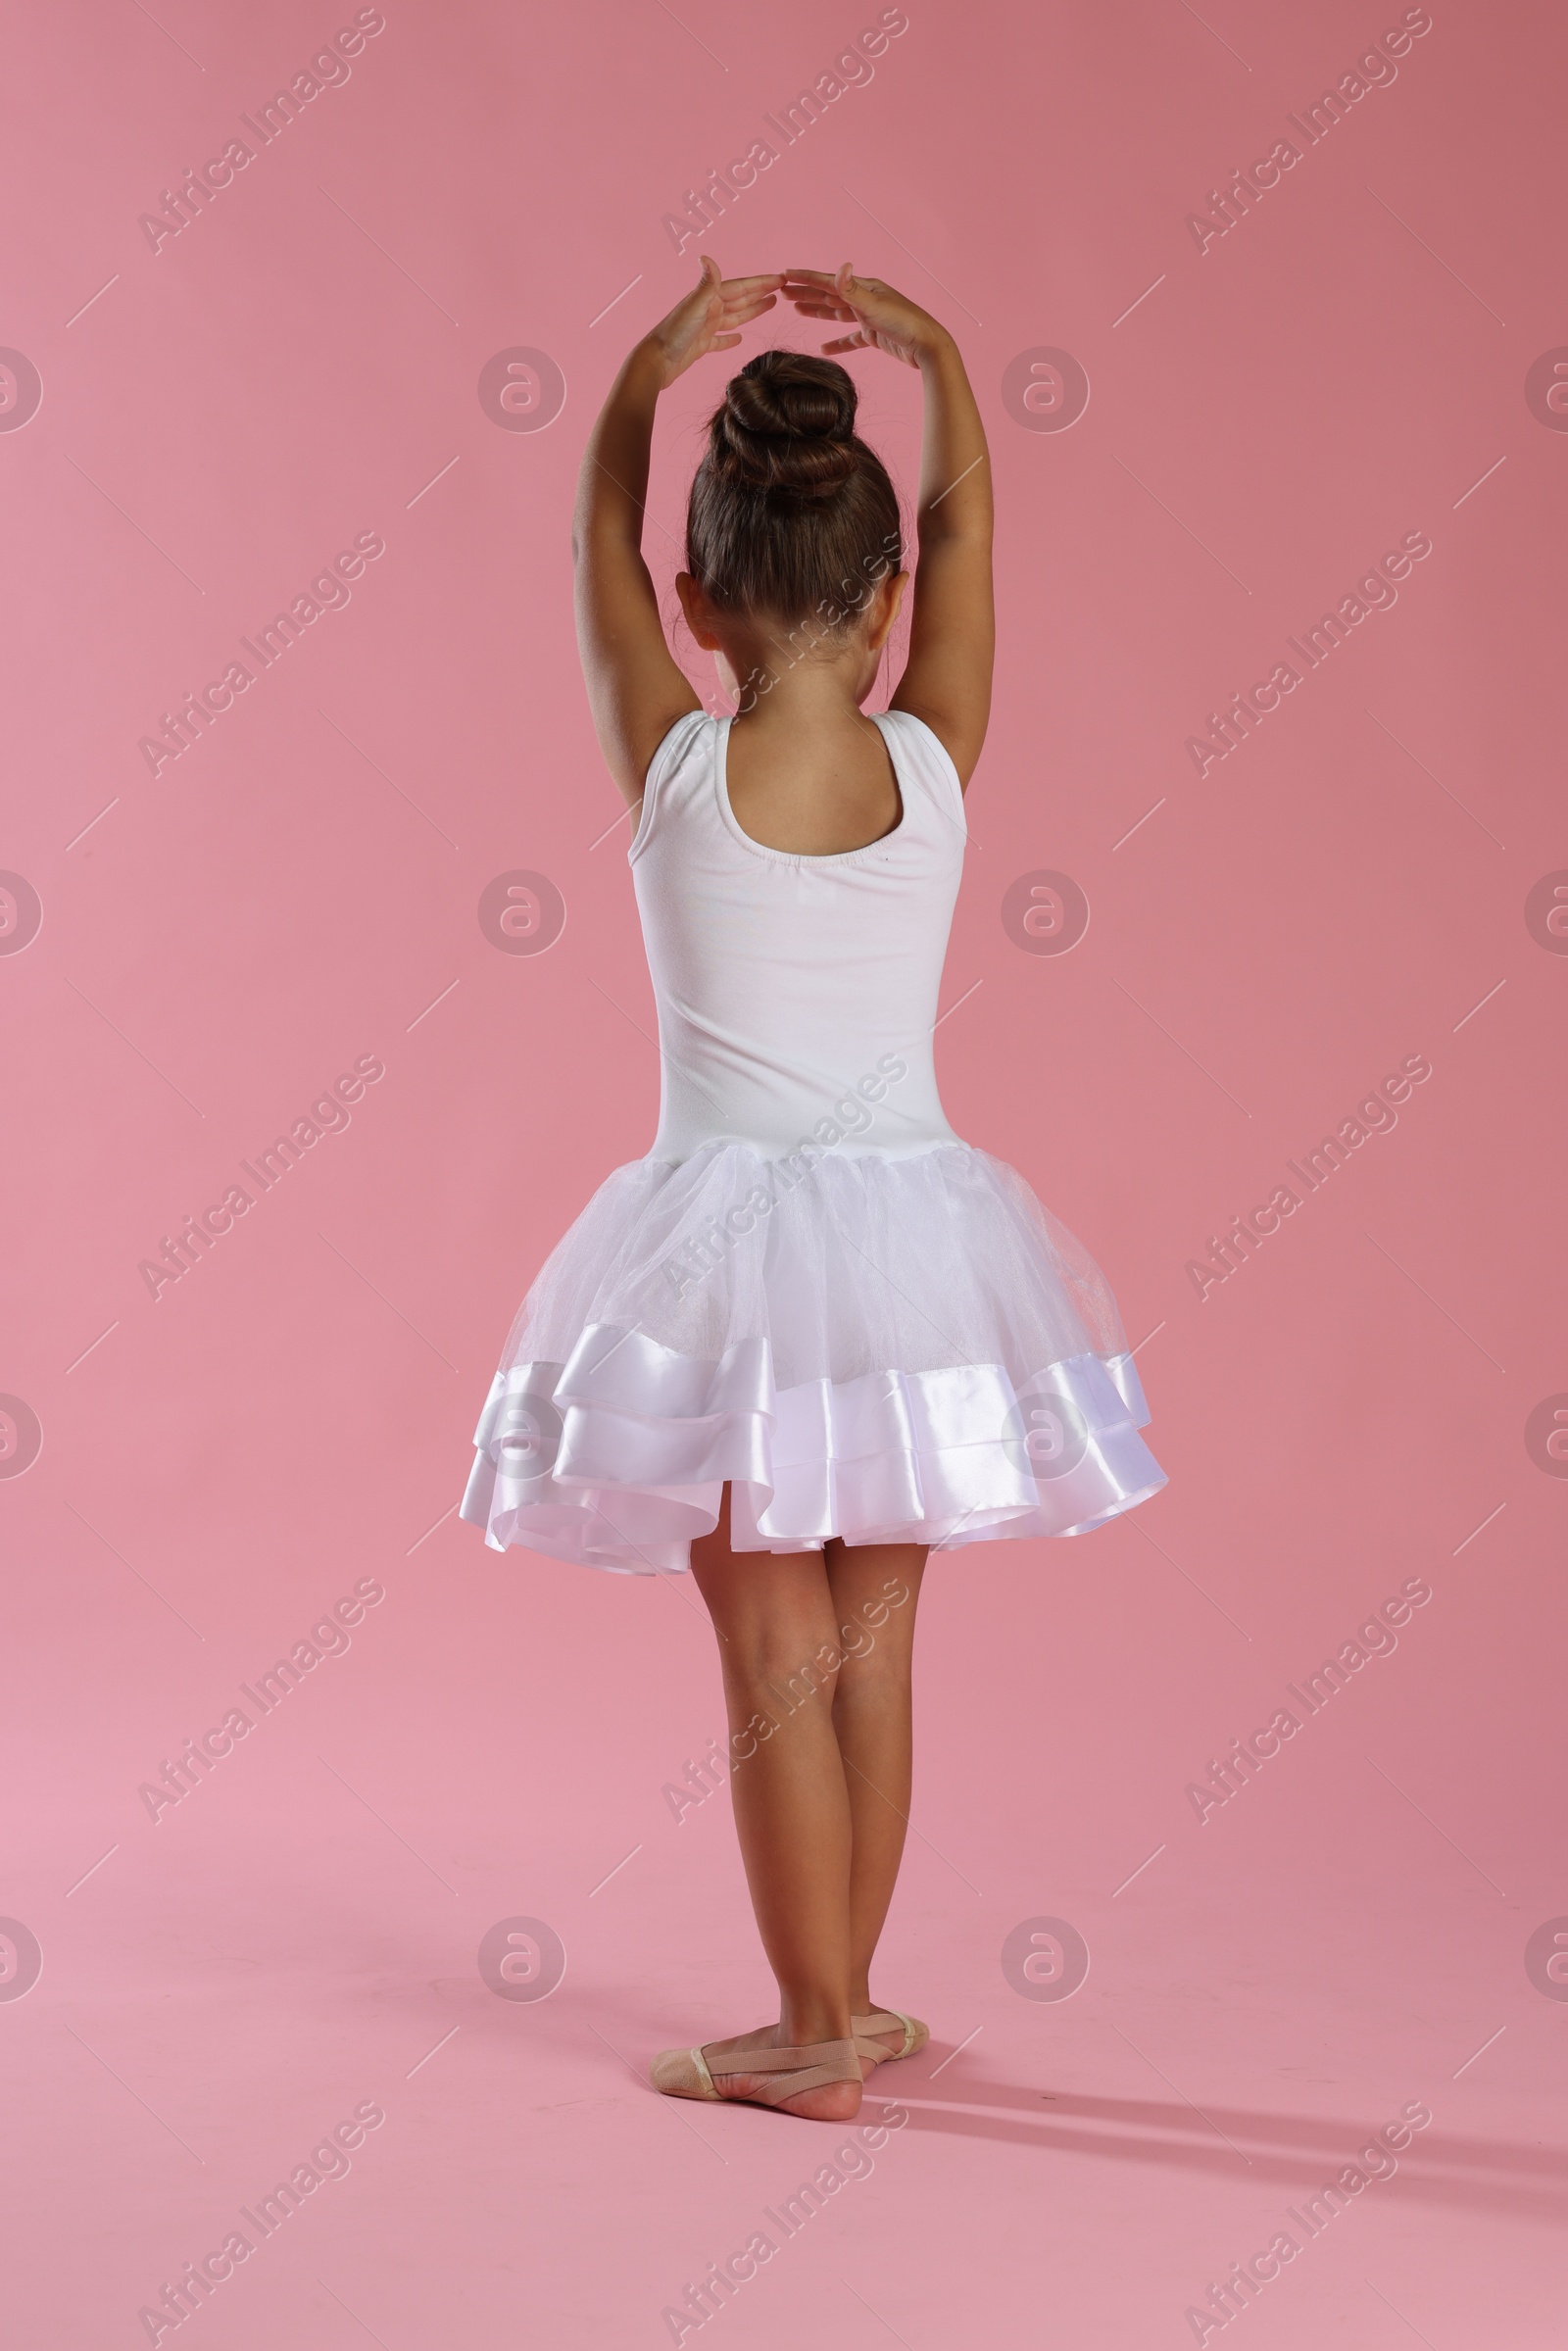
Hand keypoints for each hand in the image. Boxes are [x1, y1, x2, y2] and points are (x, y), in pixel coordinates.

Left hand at [645, 256, 783, 387]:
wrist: (656, 362)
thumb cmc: (674, 334)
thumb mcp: (694, 306)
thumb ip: (707, 284)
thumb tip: (706, 257)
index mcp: (709, 298)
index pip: (741, 287)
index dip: (761, 283)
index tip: (780, 279)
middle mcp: (708, 310)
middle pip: (740, 299)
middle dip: (761, 293)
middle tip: (781, 288)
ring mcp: (705, 328)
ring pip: (734, 317)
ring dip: (752, 311)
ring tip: (770, 305)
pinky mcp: (701, 346)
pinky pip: (721, 340)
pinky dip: (731, 339)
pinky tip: (740, 339)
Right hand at [780, 265, 946, 367]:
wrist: (927, 347)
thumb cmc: (904, 323)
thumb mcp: (874, 305)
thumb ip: (853, 290)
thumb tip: (841, 266)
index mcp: (864, 287)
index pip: (827, 281)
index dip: (805, 278)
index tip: (784, 275)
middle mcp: (866, 298)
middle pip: (829, 295)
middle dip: (806, 293)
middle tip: (783, 293)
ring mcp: (869, 317)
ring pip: (837, 313)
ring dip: (817, 312)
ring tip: (797, 311)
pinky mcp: (874, 336)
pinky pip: (850, 339)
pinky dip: (836, 344)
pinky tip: (823, 349)